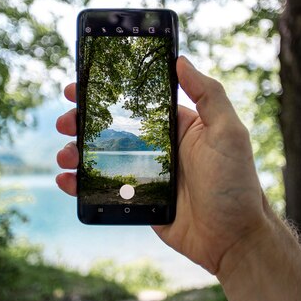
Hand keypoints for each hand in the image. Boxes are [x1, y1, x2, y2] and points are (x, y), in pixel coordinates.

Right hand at [56, 56, 268, 274]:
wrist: (233, 239)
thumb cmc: (235, 183)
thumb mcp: (228, 132)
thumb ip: (208, 95)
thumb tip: (181, 60)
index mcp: (176, 126)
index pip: (135, 103)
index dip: (106, 93)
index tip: (79, 86)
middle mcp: (157, 147)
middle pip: (111, 128)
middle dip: (83, 122)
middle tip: (65, 122)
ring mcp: (144, 174)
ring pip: (101, 158)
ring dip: (76, 152)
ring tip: (65, 154)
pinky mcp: (137, 200)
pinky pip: (103, 188)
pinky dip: (80, 184)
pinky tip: (66, 180)